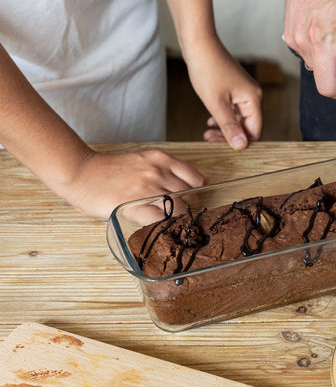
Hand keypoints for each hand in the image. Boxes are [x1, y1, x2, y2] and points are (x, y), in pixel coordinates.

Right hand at [59, 149, 206, 218]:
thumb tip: (205, 179)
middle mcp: (157, 171)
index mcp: (160, 158)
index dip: (196, 192)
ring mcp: (146, 189)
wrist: (80, 172)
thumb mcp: (144, 160)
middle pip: (189, 196)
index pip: (195, 178)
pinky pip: (160, 220)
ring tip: (169, 223)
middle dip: (188, 208)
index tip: (190, 200)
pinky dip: (163, 226)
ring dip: (177, 219)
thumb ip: (171, 169)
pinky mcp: (134, 205)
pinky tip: (158, 227)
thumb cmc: (110, 169)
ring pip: (178, 209)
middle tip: (179, 215)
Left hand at [187, 43, 262, 148]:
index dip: (241, 143)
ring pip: (239, 119)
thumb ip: (229, 126)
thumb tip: (241, 146)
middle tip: (210, 140)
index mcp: (253, 99)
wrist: (199, 45)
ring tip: (207, 134)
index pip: (255, 131)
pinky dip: (223, 118)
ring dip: (225, 128)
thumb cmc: (207, 70)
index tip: (222, 146)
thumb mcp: (216, 103)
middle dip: (230, 136)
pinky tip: (211, 121)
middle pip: (248, 126)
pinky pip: (233, 110)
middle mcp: (253, 96)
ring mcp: (244, 92)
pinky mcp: (235, 89)